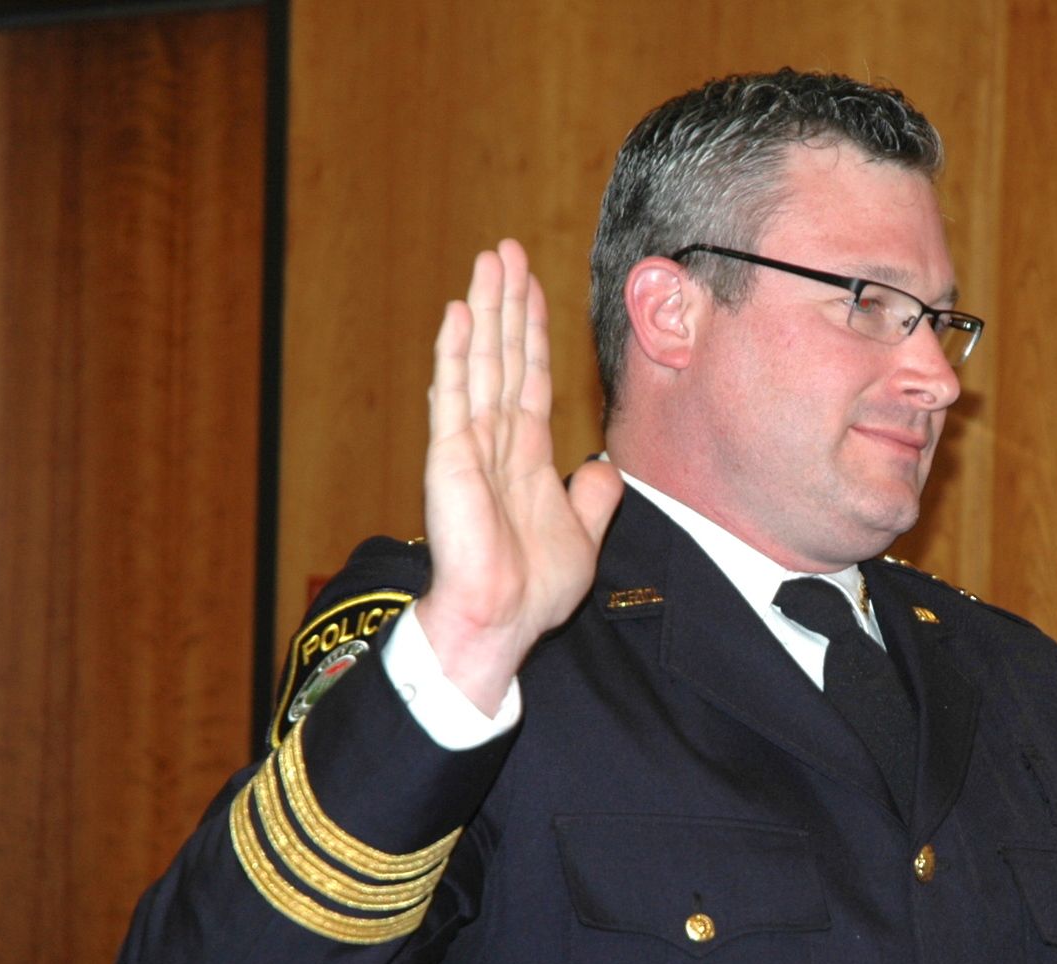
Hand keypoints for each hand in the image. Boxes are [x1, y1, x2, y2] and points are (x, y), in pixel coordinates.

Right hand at [415, 241, 622, 712]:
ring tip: (486, 261)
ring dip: (484, 310)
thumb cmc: (532, 589)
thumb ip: (592, 498)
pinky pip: (454, 397)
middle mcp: (496, 440)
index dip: (535, 331)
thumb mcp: (582, 535)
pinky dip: (455, 354)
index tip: (534, 286)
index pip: (532, 377)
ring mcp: (470, 445)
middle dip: (508, 302)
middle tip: (506, 249)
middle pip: (505, 356)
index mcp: (526, 455)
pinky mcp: (450, 458)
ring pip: (481, 363)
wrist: (501, 621)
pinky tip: (457, 314)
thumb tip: (605, 468)